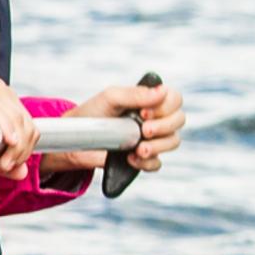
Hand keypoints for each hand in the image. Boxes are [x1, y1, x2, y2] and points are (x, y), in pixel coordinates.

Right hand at [0, 78, 38, 176]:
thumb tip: (21, 172)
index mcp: (4, 98)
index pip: (30, 126)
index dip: (25, 149)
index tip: (12, 166)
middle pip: (27, 125)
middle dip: (20, 151)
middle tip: (4, 168)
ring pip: (16, 120)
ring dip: (13, 147)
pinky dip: (5, 130)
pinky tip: (6, 142)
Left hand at [60, 76, 181, 174]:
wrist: (75, 140)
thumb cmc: (92, 113)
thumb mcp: (110, 98)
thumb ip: (134, 94)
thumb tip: (161, 92)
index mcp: (150, 101)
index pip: (175, 99)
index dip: (166, 106)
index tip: (143, 112)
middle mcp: (156, 119)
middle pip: (179, 120)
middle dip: (164, 126)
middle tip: (143, 130)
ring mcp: (151, 139)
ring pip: (173, 141)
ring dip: (159, 146)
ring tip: (138, 149)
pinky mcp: (143, 158)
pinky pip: (157, 163)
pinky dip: (147, 162)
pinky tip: (130, 159)